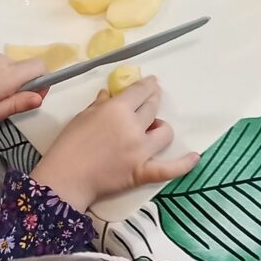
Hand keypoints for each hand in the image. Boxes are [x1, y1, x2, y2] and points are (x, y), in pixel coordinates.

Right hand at [30, 76, 197, 210]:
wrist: (65, 178)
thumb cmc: (68, 145)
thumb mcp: (81, 117)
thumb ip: (99, 105)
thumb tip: (107, 94)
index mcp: (117, 109)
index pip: (140, 91)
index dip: (148, 85)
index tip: (153, 82)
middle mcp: (133, 126)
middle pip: (152, 108)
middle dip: (154, 99)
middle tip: (154, 97)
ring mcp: (141, 150)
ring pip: (164, 132)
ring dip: (161, 128)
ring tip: (155, 128)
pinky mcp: (142, 171)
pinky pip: (169, 169)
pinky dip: (184, 164)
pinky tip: (195, 157)